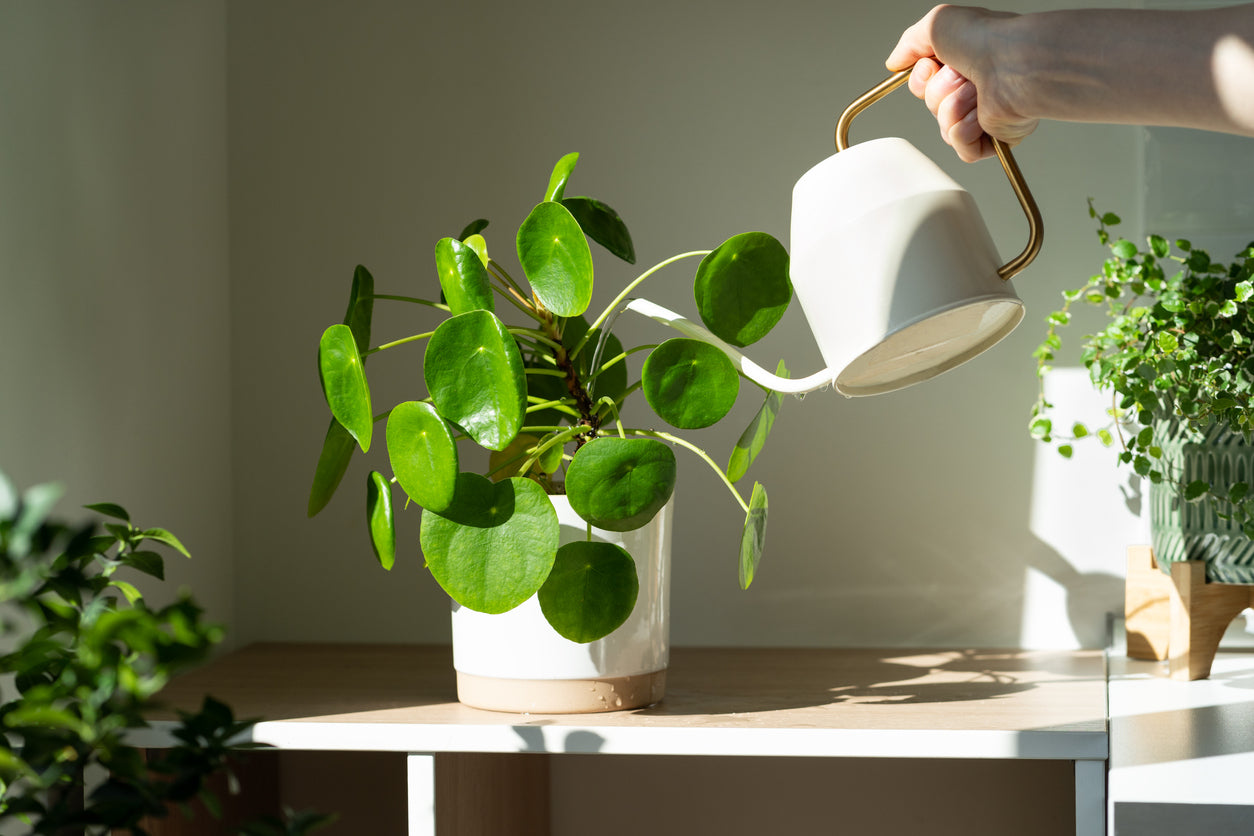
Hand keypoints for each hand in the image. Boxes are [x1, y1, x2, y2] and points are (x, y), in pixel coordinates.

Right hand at [886, 5, 1037, 161]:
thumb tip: (895, 62)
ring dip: (953, 109)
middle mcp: (975, 86)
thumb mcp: (936, 25)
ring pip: (946, 128)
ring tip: (975, 92)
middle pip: (933, 105)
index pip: (925, 83)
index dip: (922, 78)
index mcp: (964, 61)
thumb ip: (910, 42)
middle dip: (940, 92)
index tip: (931, 66)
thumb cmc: (986, 40)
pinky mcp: (995, 138)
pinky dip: (965, 132)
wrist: (1013, 65)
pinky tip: (980, 114)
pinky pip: (963, 150)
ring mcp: (986, 113)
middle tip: (962, 76)